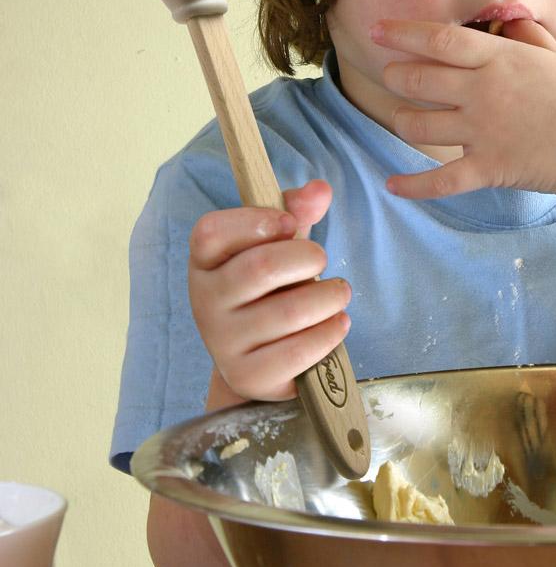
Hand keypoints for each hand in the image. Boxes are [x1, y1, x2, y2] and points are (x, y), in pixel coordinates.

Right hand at [188, 180, 350, 400]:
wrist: (263, 357)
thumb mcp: (280, 244)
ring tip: (339, 294)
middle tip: (321, 262)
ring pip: (290, 311)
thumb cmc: (273, 287)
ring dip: (330, 297)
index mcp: (206, 261)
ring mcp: (223, 343)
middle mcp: (205, 301)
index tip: (290, 225)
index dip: (258, 221)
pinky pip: (299, 352)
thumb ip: (296, 211)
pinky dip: (330, 333)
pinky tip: (338, 323)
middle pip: (261, 267)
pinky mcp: (249, 376)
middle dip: (308, 258)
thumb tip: (319, 190)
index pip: (212, 231)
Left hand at [373, 18, 555, 199]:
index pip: (439, 40)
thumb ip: (524, 35)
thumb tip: (504, 21)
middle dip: (395, 76)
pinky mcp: (489, 169)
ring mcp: (483, 132)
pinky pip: (439, 180)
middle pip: (418, 80)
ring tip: (403, 117)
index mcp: (501, 59)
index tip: (377, 31)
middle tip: (391, 74)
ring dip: (401, 120)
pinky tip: (392, 185)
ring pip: (418, 126)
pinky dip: (411, 185)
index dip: (402, 34)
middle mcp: (484, 92)